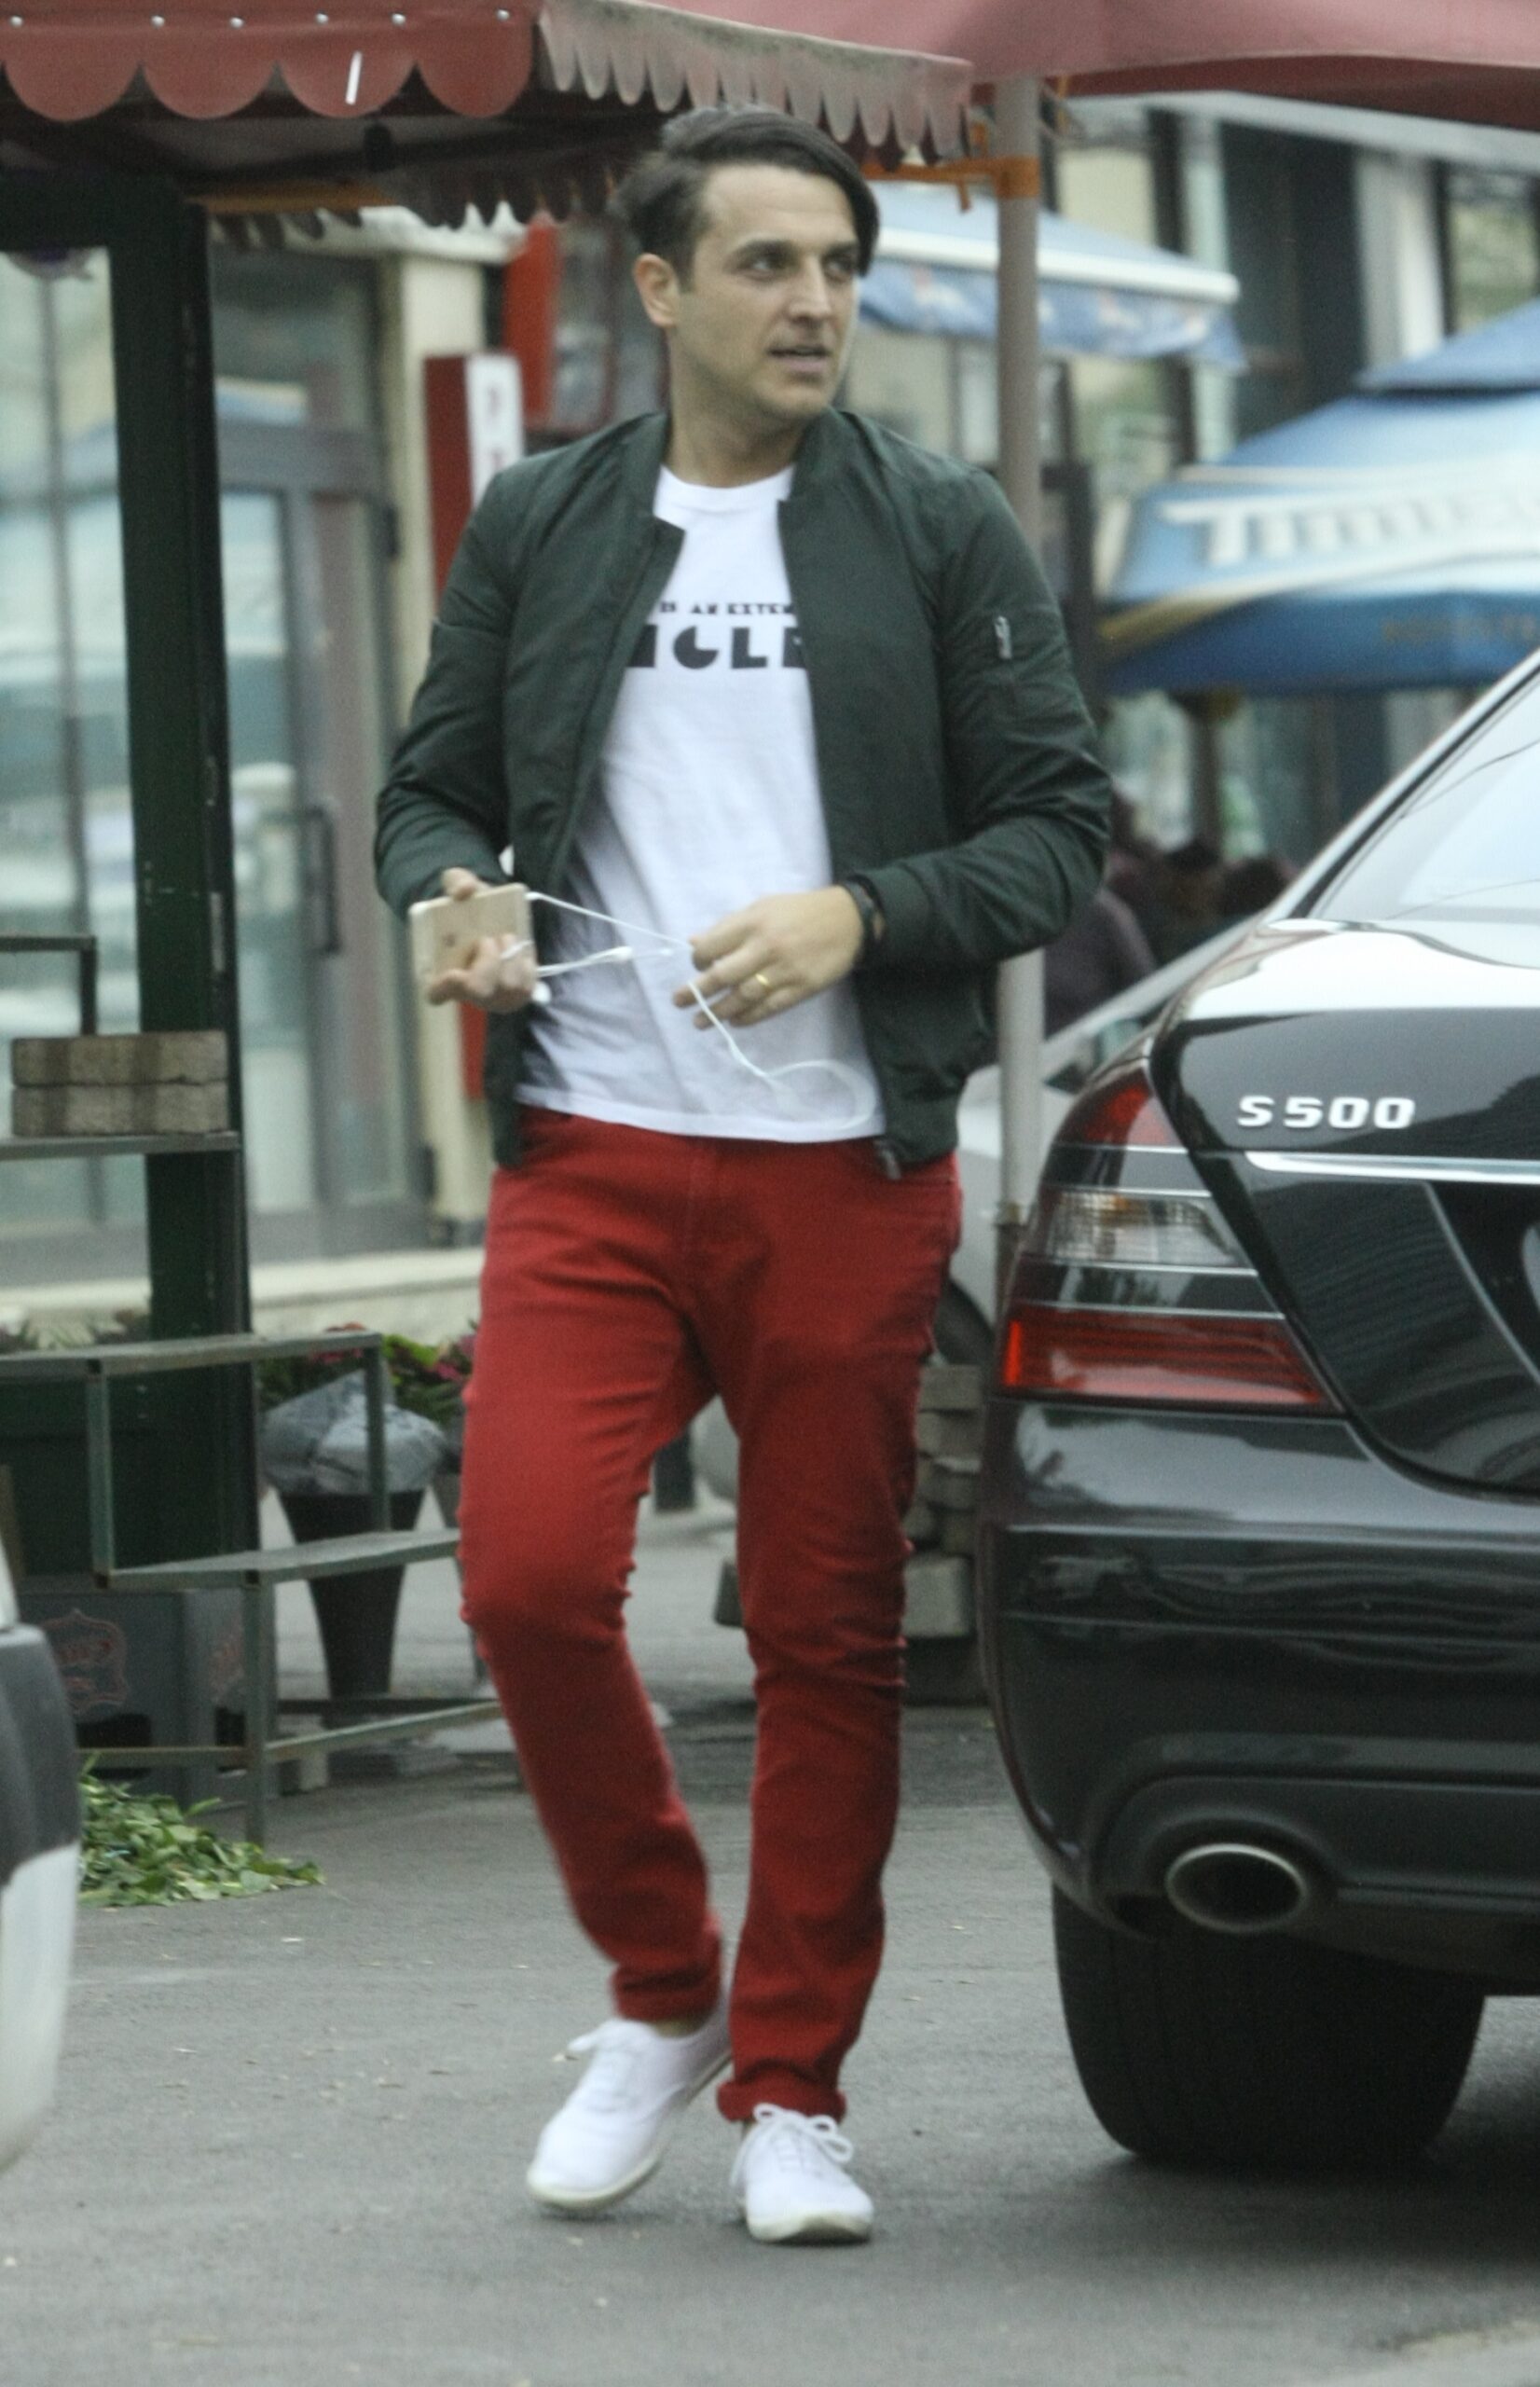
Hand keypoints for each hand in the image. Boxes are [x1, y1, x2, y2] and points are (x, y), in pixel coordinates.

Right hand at [425, 868, 538, 1012]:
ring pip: (508, 987)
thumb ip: (458, 882)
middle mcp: (468, 992)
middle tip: (488, 939)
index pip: (436, 993)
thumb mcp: (459, 887)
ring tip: (505, 939)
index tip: (451, 973)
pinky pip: (528, 985)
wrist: (491, 917)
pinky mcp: (518, 994)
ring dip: (510, 958)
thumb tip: (465, 890)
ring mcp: (495, 997)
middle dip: (488, 962)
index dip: (443, 989)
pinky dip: (526, 964)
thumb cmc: (468, 909)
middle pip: (479, 991)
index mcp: (442, 971)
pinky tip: (519, 951)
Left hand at [673, 887, 863, 1029]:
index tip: (697, 966)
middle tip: (678, 1002)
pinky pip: (768, 1009)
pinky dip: (748, 1017)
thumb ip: (728, 926)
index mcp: (753, 923)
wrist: (848, 920)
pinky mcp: (801, 989)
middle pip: (723, 976)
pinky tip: (734, 1021)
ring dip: (718, 1012)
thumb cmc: (799, 911)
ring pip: (743, 997)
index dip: (698, 960)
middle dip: (696, 992)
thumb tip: (694, 943)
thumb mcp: (762, 907)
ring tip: (700, 1022)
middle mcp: (766, 947)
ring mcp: (784, 971)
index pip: (712, 947)